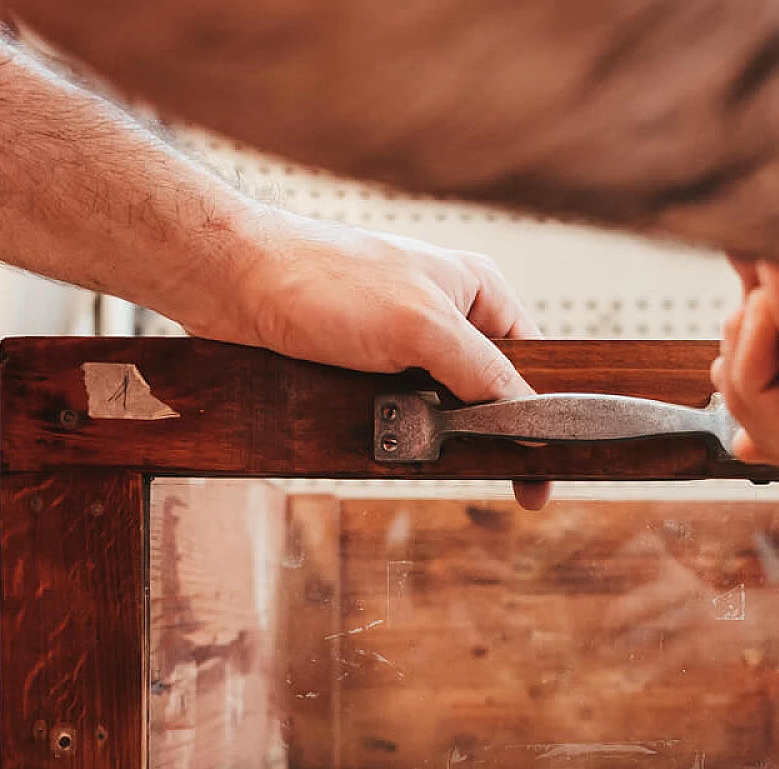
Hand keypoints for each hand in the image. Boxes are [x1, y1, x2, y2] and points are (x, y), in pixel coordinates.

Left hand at [185, 207, 549, 507]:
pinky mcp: (369, 370)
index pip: (533, 361)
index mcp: (477, 290)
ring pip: (444, 411)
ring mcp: (407, 346)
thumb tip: (530, 419)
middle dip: (487, 431)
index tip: (546, 461)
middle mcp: (448, 316)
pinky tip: (390, 442)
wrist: (232, 282)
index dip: (543, 413)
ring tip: (425, 444)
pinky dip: (398, 435)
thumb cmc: (324, 282)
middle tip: (497, 476)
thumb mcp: (422, 328)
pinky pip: (400, 416)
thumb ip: (483, 374)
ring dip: (436, 437)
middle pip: (490, 392)